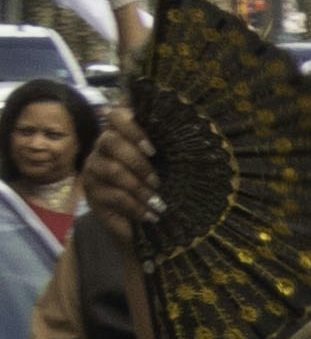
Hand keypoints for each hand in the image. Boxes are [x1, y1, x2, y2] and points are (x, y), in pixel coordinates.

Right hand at [72, 114, 152, 237]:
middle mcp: (101, 150)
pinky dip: (136, 207)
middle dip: (138, 161)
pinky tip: (151, 215)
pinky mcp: (92, 195)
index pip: (116, 116)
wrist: (134, 222)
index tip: (152, 150)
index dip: (132, 128)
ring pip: (113, 170)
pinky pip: (114, 196)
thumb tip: (190, 131)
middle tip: (157, 181)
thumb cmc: (151, 186)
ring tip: (158, 203)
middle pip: (111, 141)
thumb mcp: (160, 165)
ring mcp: (93, 172)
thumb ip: (164, 146)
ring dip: (140, 188)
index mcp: (119, 136)